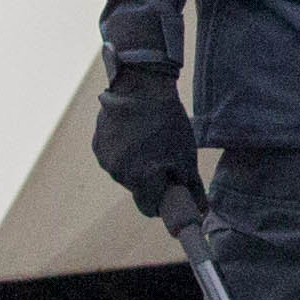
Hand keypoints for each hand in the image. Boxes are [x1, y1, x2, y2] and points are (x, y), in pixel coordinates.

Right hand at [91, 59, 202, 224]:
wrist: (142, 86)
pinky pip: (112, 157)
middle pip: (138, 189)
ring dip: (135, 163)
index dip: (162, 203)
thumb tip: (201, 212)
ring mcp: (106, 159)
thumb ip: (192, 188)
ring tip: (148, 138)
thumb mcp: (186, 156)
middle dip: (150, 179)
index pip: (150, 208)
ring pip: (124, 172)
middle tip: (163, 155)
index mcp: (142, 179)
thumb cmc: (169, 122)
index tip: (169, 191)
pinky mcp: (98, 144)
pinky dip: (122, 150)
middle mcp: (120, 174)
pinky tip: (133, 131)